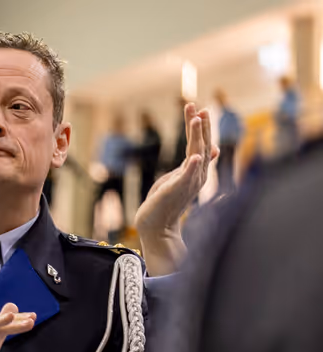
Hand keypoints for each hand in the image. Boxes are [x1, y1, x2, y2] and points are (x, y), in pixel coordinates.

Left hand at [134, 102, 218, 236]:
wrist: (158, 227)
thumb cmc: (165, 203)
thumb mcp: (179, 178)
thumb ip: (192, 164)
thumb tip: (210, 150)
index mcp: (194, 171)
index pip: (199, 144)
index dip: (199, 127)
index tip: (198, 109)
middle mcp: (196, 175)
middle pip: (201, 145)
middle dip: (200, 126)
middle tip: (198, 107)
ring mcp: (188, 183)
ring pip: (197, 155)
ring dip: (198, 137)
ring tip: (197, 119)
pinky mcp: (178, 191)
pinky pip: (188, 176)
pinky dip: (193, 166)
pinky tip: (197, 155)